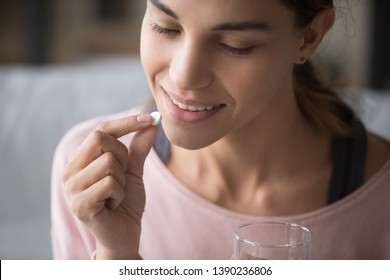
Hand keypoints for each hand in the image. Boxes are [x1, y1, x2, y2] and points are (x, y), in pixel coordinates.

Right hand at [62, 114, 157, 258]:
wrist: (124, 234)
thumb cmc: (125, 202)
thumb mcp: (133, 170)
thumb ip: (138, 146)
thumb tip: (151, 120)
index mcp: (80, 159)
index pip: (100, 130)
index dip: (125, 122)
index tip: (149, 118)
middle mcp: (70, 170)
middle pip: (101, 139)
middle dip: (122, 157)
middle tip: (122, 177)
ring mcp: (71, 187)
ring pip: (108, 162)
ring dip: (122, 180)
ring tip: (116, 194)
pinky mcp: (79, 204)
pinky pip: (110, 183)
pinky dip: (120, 194)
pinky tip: (113, 205)